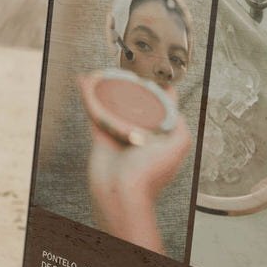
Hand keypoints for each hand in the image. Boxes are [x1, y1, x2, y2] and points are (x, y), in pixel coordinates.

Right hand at [81, 73, 191, 253]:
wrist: (120, 193)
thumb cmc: (149, 175)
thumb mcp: (179, 147)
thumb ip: (181, 126)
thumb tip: (174, 110)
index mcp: (159, 138)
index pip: (162, 111)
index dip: (161, 94)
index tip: (157, 79)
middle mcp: (140, 136)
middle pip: (136, 106)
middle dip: (132, 90)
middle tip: (127, 73)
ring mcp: (120, 136)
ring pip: (114, 107)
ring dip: (108, 90)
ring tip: (104, 74)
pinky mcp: (101, 138)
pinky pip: (94, 113)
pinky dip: (88, 97)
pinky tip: (85, 84)